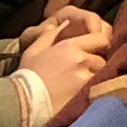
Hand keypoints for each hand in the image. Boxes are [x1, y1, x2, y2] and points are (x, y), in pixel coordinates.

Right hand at [13, 8, 111, 124]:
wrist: (23, 102)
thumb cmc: (27, 76)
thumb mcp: (34, 51)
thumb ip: (49, 35)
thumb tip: (63, 24)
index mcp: (69, 47)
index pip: (101, 38)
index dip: (101, 43)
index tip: (96, 49)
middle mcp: (81, 60)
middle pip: (102, 59)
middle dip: (96, 64)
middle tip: (85, 71)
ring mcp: (85, 78)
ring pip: (102, 74)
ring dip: (96, 77)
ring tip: (83, 83)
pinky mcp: (86, 94)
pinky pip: (98, 88)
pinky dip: (94, 89)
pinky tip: (85, 93)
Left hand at [43, 0, 126, 13]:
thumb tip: (41, 5)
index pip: (53, 14)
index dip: (49, 16)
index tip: (49, 14)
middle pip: (73, 18)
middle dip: (68, 16)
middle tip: (67, 8)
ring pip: (91, 14)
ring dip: (85, 10)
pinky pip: (107, 6)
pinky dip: (101, 3)